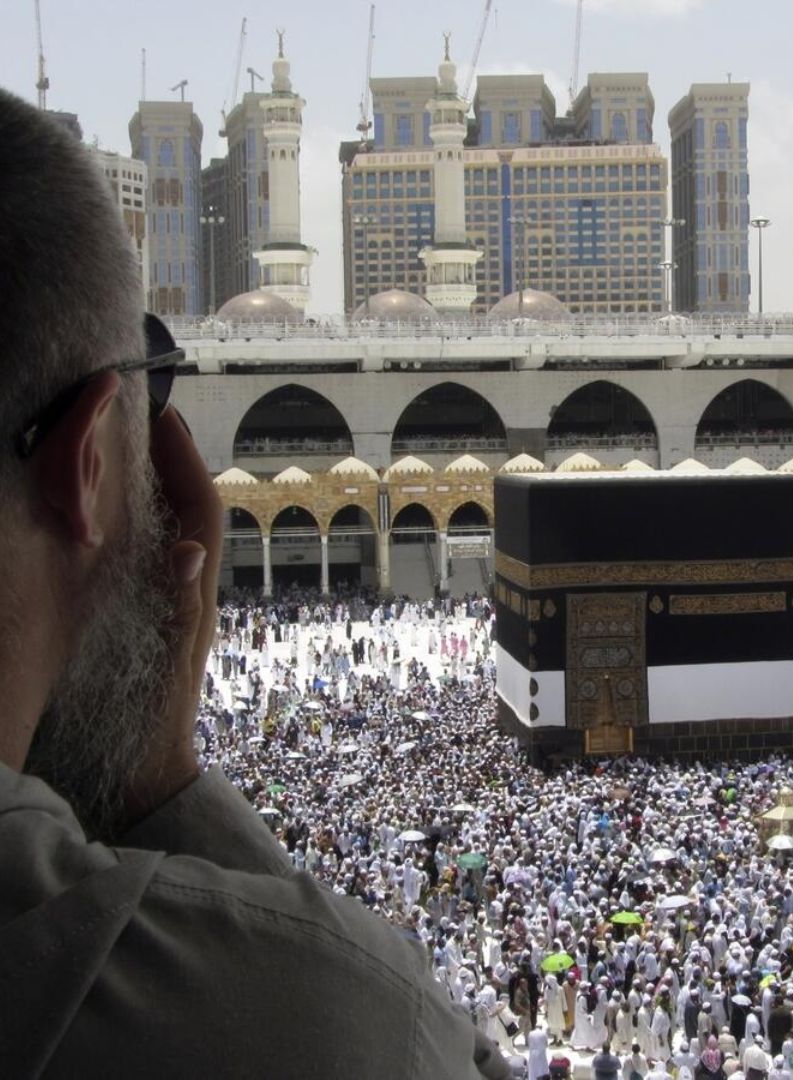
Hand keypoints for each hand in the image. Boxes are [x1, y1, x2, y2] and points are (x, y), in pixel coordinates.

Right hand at [120, 407, 222, 823]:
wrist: (148, 774)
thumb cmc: (149, 720)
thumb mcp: (165, 656)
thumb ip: (177, 604)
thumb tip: (190, 550)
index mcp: (193, 593)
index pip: (199, 512)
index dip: (185, 463)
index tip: (163, 416)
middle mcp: (189, 592)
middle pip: (189, 512)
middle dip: (172, 464)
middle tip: (141, 419)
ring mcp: (172, 606)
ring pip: (170, 531)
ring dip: (155, 489)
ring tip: (122, 451)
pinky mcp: (155, 623)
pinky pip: (151, 560)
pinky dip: (136, 527)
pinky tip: (105, 519)